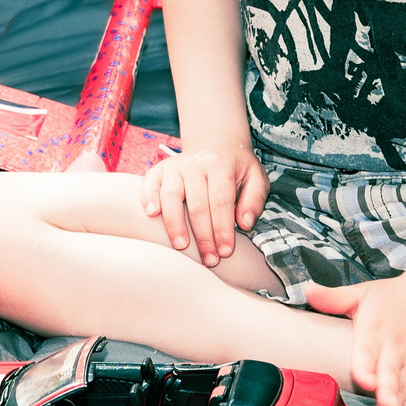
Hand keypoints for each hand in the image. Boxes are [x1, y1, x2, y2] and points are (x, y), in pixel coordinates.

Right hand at [142, 138, 265, 264]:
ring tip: (181, 246)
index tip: (226, 252)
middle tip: (209, 259)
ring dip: (175, 224)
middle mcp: (196, 162)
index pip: (221, 201)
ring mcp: (176, 164)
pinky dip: (148, 197)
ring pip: (171, 196)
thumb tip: (244, 224)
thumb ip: (255, 200)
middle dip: (203, 236)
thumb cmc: (237, 168)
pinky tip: (152, 215)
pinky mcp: (160, 168)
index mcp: (221, 164)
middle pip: (197, 204)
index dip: (223, 229)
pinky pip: (150, 182)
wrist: (217, 145)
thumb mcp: (257, 178)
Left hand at [306, 275, 405, 405]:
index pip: (369, 350)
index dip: (367, 366)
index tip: (364, 380)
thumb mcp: (363, 292)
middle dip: (388, 391)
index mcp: (376, 329)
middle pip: (392, 372)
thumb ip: (334, 298)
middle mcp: (397, 345)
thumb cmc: (394, 296)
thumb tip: (307, 290)